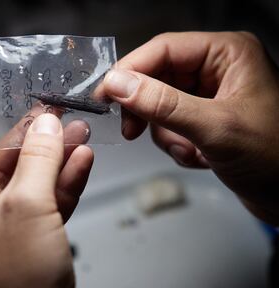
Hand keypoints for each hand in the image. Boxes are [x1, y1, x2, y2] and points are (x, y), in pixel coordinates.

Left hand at [0, 104, 91, 287]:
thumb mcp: (28, 208)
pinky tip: (79, 163)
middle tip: (44, 120)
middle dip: (23, 144)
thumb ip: (37, 160)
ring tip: (72, 135)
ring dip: (50, 161)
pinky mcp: (25, 248)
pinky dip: (59, 185)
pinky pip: (40, 207)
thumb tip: (45, 127)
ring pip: (22, 188)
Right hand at [101, 32, 278, 223]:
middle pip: (158, 78)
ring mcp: (209, 97)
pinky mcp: (204, 121)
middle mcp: (217, 71)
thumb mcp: (215, 127)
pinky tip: (200, 158)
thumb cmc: (276, 157)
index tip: (104, 94)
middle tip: (133, 130)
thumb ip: (163, 103)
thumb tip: (119, 84)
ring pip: (160, 107)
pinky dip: (177, 146)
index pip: (163, 50)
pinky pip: (170, 127)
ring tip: (191, 151)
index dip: (130, 70)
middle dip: (149, 111)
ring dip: (168, 135)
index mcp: (227, 54)